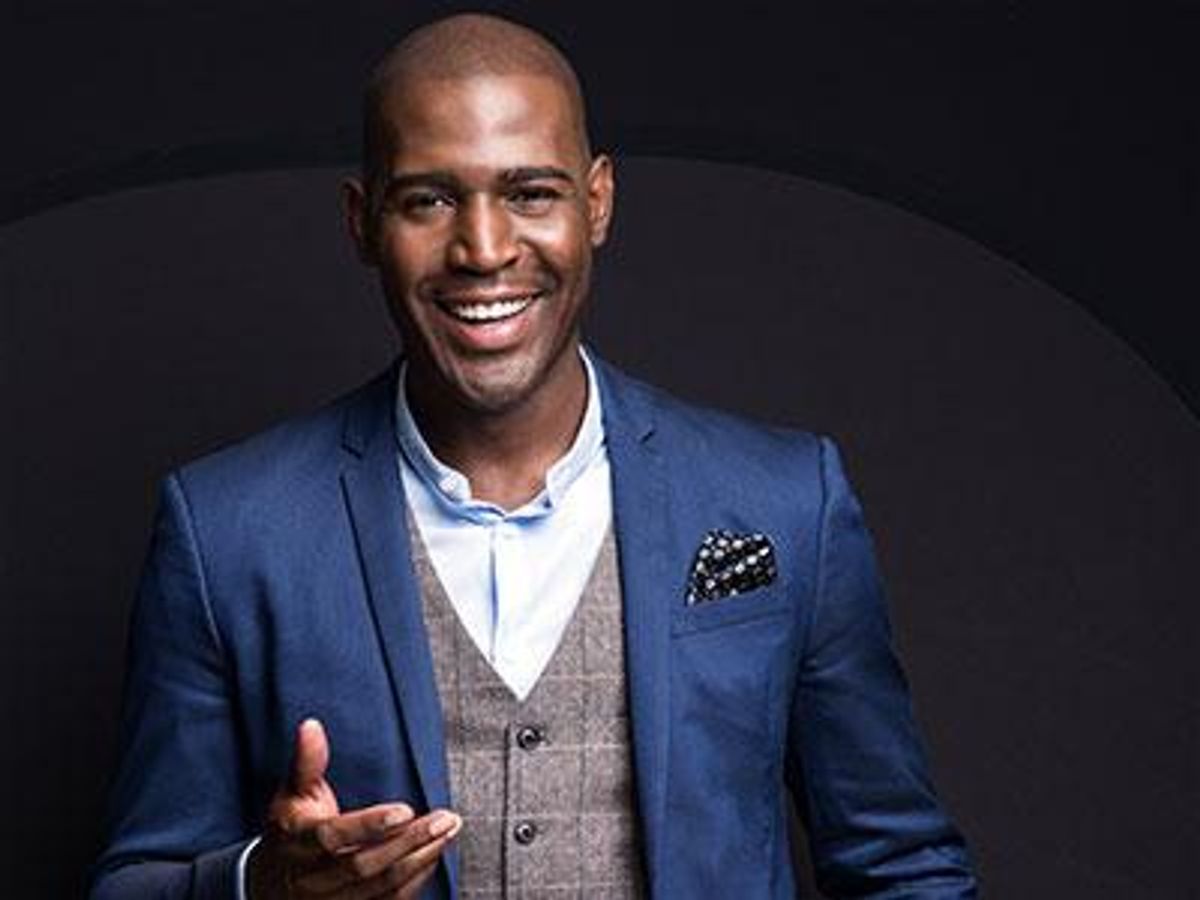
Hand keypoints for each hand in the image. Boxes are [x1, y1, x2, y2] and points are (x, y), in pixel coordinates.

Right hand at [248, 718, 461, 898]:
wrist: (270, 884)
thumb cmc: (289, 830)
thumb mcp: (291, 794)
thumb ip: (307, 762)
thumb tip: (311, 726)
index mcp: (298, 842)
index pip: (332, 838)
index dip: (369, 825)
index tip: (405, 809)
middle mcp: (313, 877)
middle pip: (365, 865)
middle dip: (410, 841)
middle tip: (445, 818)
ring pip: (382, 885)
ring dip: (420, 859)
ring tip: (448, 832)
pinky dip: (415, 880)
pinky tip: (434, 855)